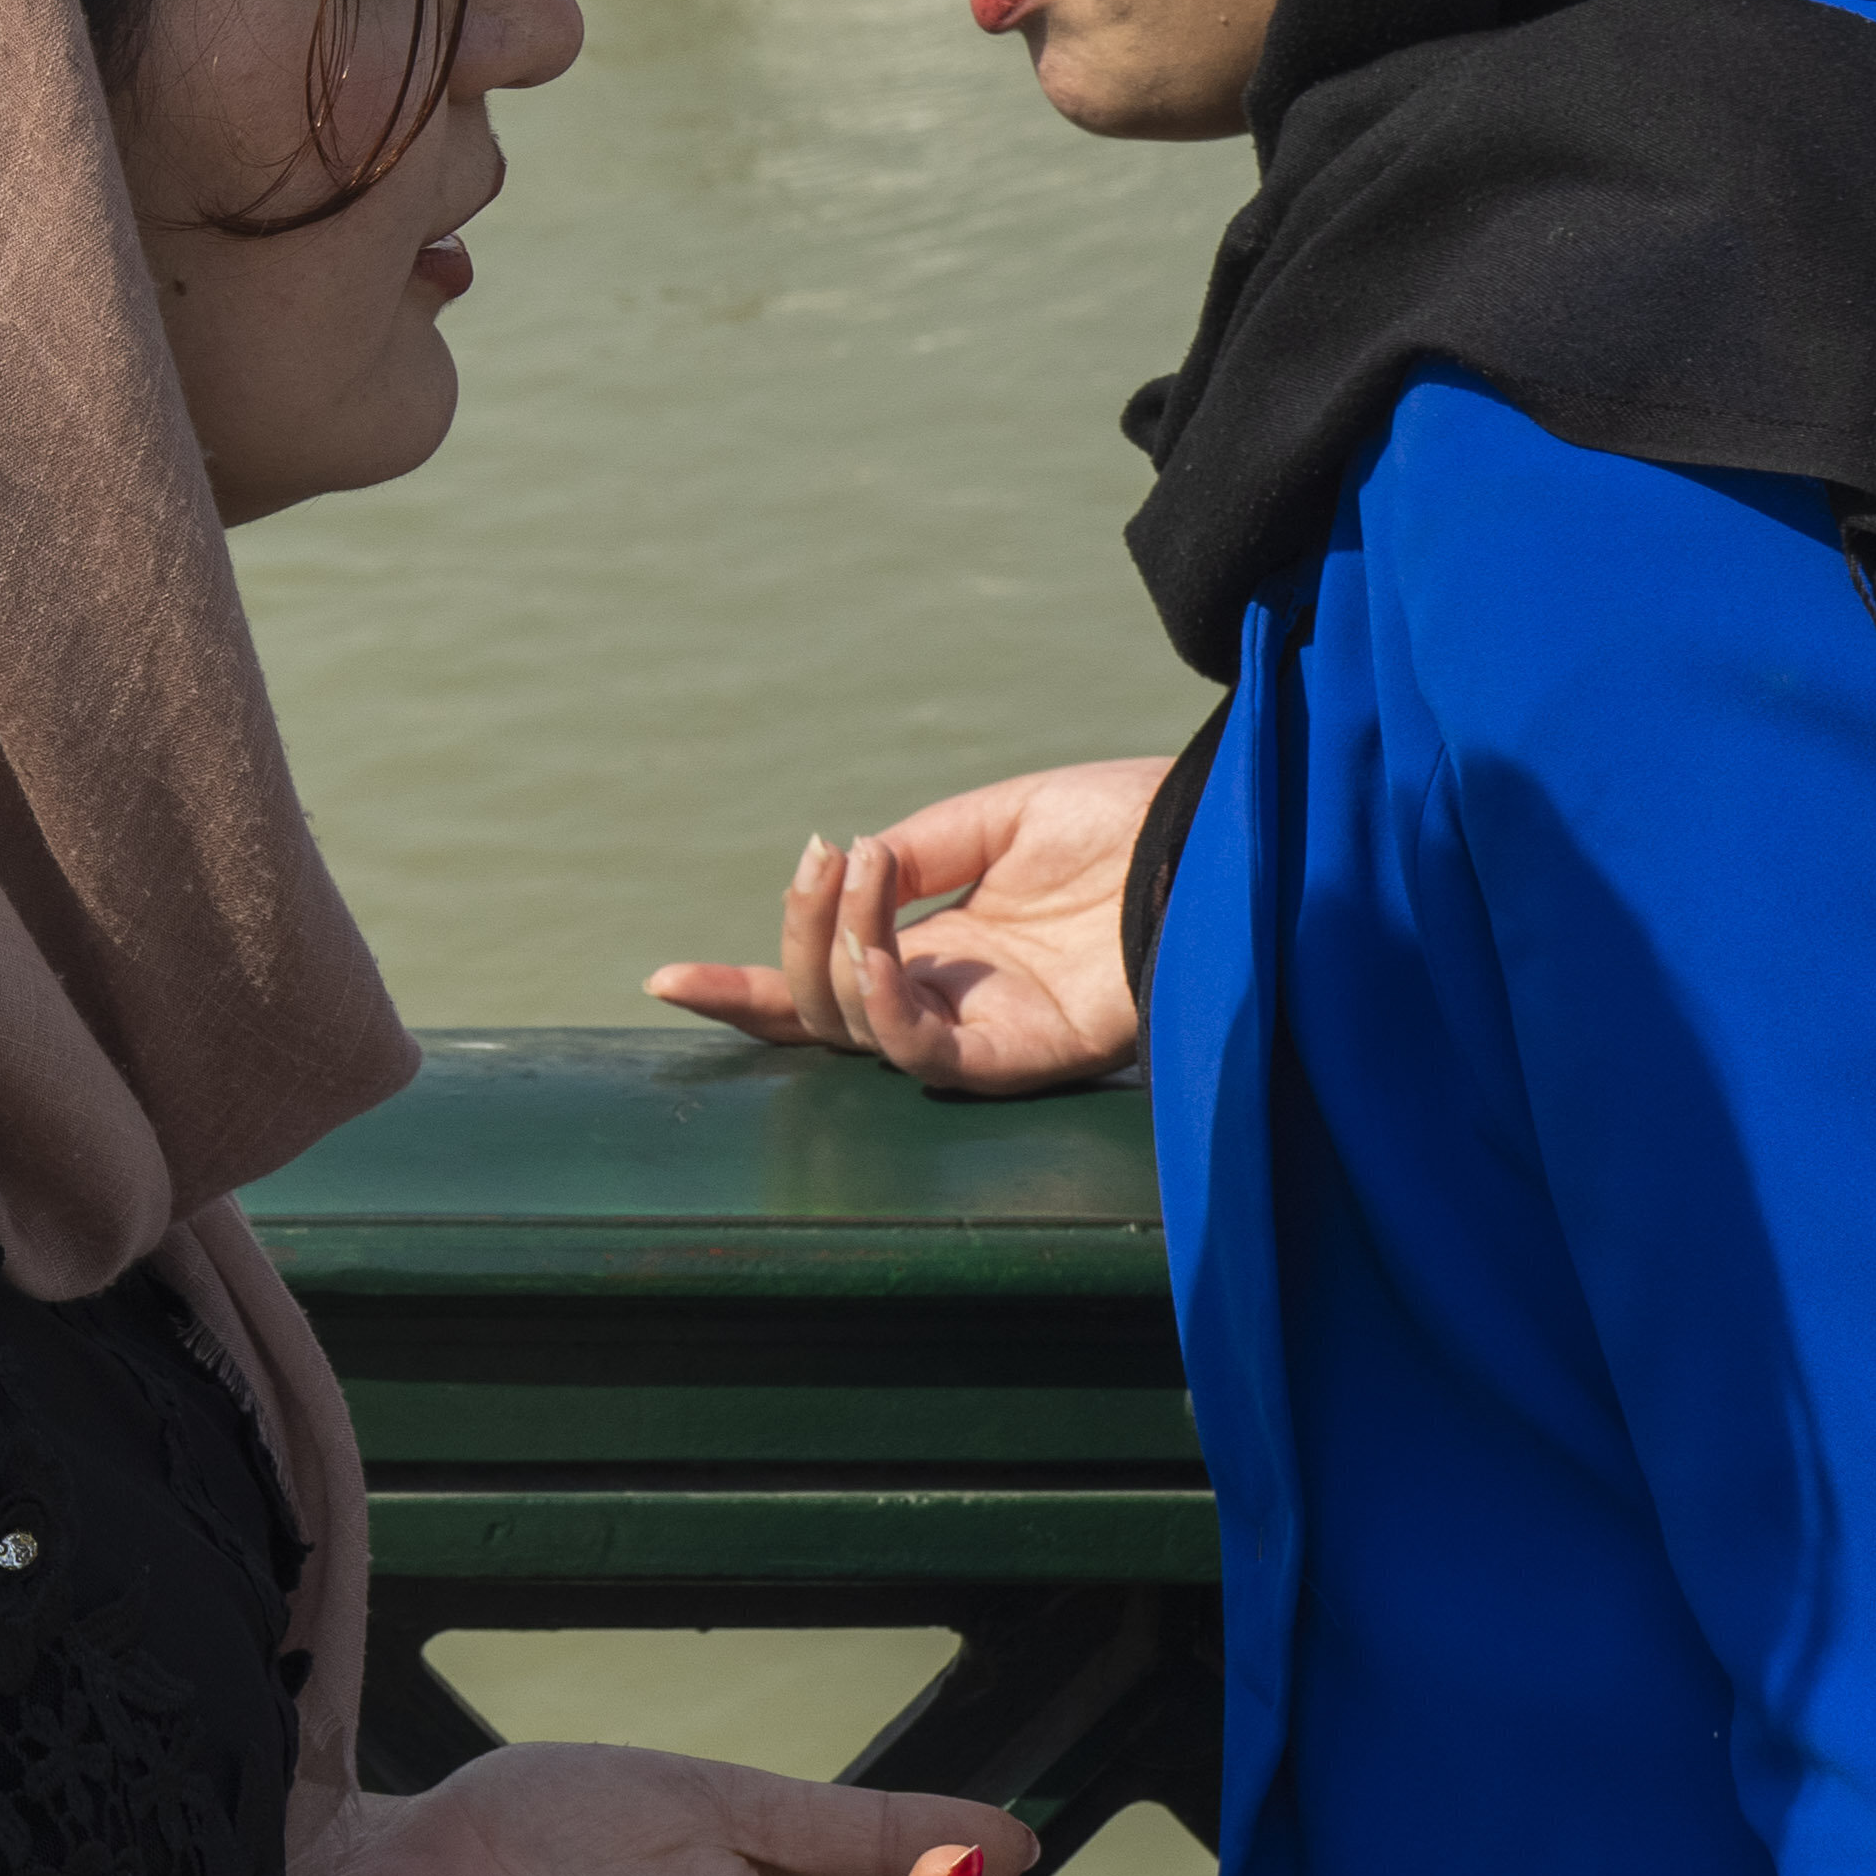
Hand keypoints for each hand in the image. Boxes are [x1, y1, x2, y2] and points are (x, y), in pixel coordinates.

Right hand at [645, 756, 1171, 1092]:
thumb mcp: (998, 819)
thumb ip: (918, 852)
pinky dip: (883, 1002)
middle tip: (818, 862)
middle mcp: (956, 1000)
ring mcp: (987, 1032)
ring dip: (834, 953)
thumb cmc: (1127, 826)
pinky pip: (926, 1056)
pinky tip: (880, 950)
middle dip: (789, 942)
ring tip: (855, 874)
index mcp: (945, 949)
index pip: (823, 984)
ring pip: (858, 1033)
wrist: (1213, 835)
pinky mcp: (1027, 1055)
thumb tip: (847, 870)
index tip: (662, 979)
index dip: (745, 987)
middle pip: (822, 1014)